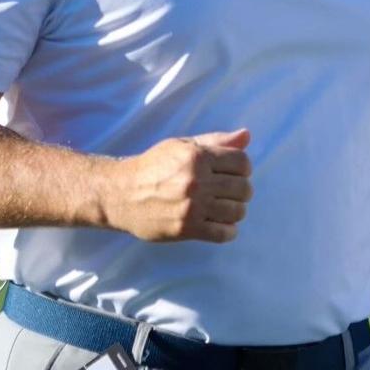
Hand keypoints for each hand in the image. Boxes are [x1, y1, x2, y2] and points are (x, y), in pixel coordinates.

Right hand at [108, 129, 252, 243]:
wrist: (122, 194)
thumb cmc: (154, 166)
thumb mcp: (182, 146)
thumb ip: (216, 141)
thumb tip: (247, 135)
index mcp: (197, 156)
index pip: (242, 162)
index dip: (242, 168)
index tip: (233, 173)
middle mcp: (196, 181)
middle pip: (243, 188)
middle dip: (241, 190)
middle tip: (229, 192)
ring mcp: (192, 206)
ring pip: (237, 211)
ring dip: (235, 210)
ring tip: (223, 207)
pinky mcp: (187, 228)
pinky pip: (224, 233)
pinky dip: (228, 230)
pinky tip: (219, 223)